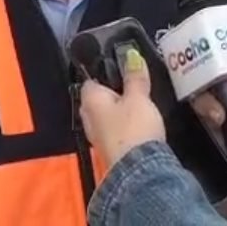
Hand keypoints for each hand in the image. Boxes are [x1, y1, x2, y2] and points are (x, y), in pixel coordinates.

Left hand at [78, 48, 166, 165]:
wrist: (139, 172)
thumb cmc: (134, 127)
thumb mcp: (139, 98)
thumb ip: (135, 77)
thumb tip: (132, 55)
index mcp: (89, 100)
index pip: (90, 80)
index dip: (104, 73)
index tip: (121, 69)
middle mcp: (87, 117)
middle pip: (97, 99)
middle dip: (112, 93)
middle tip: (133, 87)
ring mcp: (95, 136)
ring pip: (105, 116)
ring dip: (117, 111)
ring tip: (138, 105)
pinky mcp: (108, 150)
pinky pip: (112, 130)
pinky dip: (121, 125)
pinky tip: (136, 125)